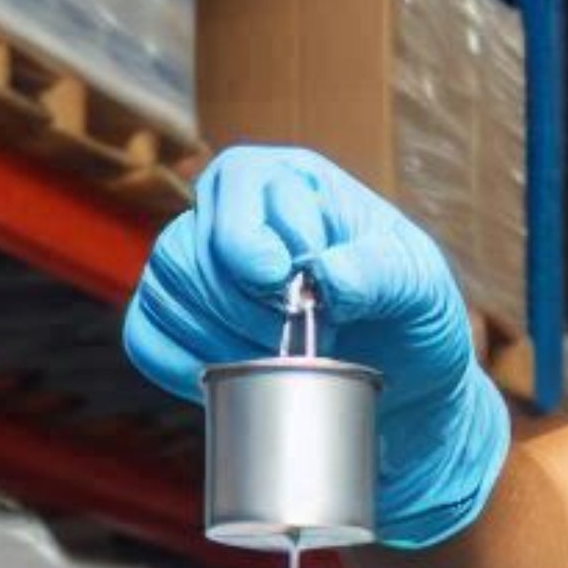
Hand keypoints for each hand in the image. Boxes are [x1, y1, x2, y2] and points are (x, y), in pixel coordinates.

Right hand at [124, 145, 508, 548]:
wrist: (407, 386)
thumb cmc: (414, 320)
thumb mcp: (420, 287)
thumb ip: (379, 271)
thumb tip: (321, 274)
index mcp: (293, 182)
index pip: (240, 183)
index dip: (257, 243)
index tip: (296, 289)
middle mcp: (238, 214)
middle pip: (189, 244)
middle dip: (243, 307)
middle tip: (304, 342)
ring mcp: (204, 268)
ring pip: (164, 289)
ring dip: (216, 338)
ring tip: (280, 364)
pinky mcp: (185, 324)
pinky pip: (146, 335)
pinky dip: (178, 364)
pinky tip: (227, 380)